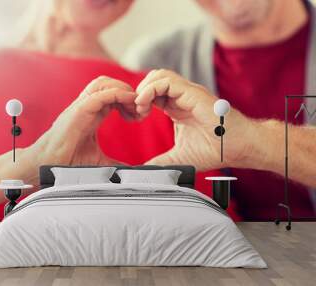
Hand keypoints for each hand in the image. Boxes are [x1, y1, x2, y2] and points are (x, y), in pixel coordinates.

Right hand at [24, 76, 137, 167]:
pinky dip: (117, 94)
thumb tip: (130, 173)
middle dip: (128, 91)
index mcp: (92, 113)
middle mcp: (86, 106)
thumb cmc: (67, 161)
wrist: (47, 164)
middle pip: (109, 83)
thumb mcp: (99, 161)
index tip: (140, 116)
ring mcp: (81, 106)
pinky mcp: (79, 110)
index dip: (129, 99)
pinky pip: (100, 94)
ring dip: (123, 89)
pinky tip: (128, 105)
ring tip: (135, 106)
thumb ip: (115, 164)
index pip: (112, 94)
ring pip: (104, 83)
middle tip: (140, 110)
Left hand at [135, 69, 256, 170]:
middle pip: (152, 79)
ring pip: (158, 75)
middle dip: (138, 93)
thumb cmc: (216, 149)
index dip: (138, 102)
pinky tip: (145, 105)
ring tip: (140, 108)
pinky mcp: (193, 94)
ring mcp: (188, 93)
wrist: (239, 148)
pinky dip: (151, 89)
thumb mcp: (179, 157)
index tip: (133, 118)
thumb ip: (161, 162)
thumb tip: (144, 171)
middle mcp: (182, 97)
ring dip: (144, 89)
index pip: (151, 93)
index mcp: (176, 107)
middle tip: (135, 112)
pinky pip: (167, 81)